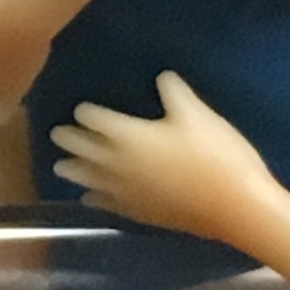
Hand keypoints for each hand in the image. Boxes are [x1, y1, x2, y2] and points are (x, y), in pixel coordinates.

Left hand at [47, 72, 288, 248]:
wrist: (233, 206)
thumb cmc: (215, 153)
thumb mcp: (197, 113)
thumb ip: (174, 93)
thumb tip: (162, 75)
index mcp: (126, 135)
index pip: (94, 119)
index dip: (86, 112)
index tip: (81, 108)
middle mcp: (115, 164)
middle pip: (82, 149)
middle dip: (69, 139)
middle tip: (57, 133)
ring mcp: (123, 192)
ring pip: (86, 179)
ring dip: (71, 169)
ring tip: (59, 165)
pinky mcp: (136, 213)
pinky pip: (105, 204)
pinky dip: (93, 197)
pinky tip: (89, 197)